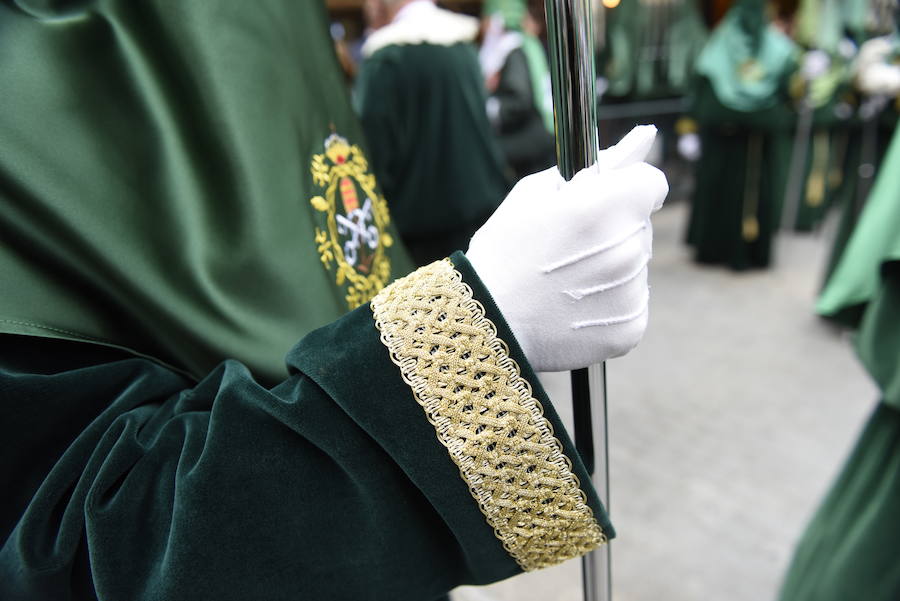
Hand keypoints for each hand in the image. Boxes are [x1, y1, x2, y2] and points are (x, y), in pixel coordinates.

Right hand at [465, 125, 667, 371]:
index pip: (652, 182)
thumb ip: (594, 167)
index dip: (629, 185)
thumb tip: (640, 141)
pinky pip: (631, 302)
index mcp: (607, 207)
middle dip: (614, 227)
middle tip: (570, 245)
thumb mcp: (534, 194)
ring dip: (611, 265)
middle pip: (640, 225)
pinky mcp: (631, 327)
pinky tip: (573, 305)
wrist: (488, 322)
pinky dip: (609, 302)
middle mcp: (629, 249)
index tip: (607, 198)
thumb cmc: (504, 252)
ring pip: (635, 265)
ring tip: (565, 280)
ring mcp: (633, 292)